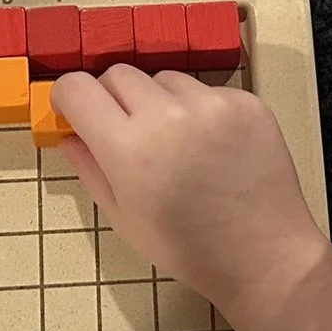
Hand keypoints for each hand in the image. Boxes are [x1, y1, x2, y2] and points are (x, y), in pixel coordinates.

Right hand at [53, 68, 331, 330]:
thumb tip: (68, 133)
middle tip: (125, 130)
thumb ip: (90, 168)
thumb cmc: (186, 248)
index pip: (78, 87)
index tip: (75, 112)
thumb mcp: (123, 218)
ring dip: (158, 101)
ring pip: (164, 79)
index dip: (69, 98)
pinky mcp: (246, 103)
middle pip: (118, 74)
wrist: (263, 256)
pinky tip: (212, 146)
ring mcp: (212, 104)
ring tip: (176, 142)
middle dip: (111, 98)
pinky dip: (199, 110)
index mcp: (129, 148)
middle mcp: (168, 115)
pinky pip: (206, 90)